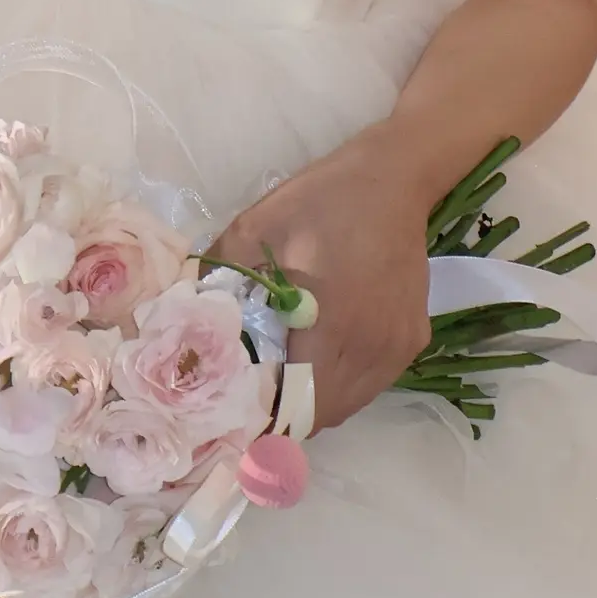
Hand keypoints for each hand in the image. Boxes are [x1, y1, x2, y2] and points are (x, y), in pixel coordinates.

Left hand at [208, 134, 431, 434]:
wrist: (393, 178)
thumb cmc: (320, 202)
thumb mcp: (253, 229)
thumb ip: (217, 278)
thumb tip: (182, 318)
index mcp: (331, 326)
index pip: (295, 406)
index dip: (262, 419)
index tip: (234, 415)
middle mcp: (371, 348)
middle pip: (321, 414)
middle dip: (284, 414)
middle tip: (253, 394)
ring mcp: (397, 348)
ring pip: (349, 404)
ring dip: (316, 400)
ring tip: (286, 375)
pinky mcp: (413, 340)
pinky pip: (372, 382)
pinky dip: (345, 382)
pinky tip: (325, 352)